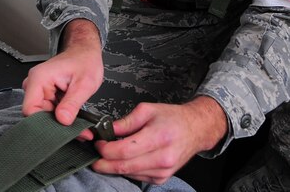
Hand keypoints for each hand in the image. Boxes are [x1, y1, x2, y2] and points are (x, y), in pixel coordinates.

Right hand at [22, 19, 102, 125]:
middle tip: (77, 128)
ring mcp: (39, 89)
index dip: (44, 123)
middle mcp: (35, 84)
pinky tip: (73, 116)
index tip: (61, 129)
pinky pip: (49, 111)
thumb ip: (73, 102)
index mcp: (39, 78)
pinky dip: (62, 116)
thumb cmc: (85, 60)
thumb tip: (63, 120)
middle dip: (56, 124)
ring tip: (78, 120)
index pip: (30, 110)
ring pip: (44, 115)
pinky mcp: (45, 94)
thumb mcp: (85, 83)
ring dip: (60, 121)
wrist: (85, 52)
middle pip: (37, 115)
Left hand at [91, 96, 227, 183]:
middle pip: (124, 166)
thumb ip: (125, 122)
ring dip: (114, 167)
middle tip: (95, 155)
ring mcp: (163, 171)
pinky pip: (137, 177)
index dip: (105, 149)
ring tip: (110, 154)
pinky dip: (127, 170)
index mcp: (159, 137)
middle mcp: (162, 157)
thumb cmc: (173, 118)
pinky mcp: (161, 178)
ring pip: (129, 174)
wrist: (195, 129)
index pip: (124, 151)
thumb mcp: (147, 110)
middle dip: (104, 162)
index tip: (98, 143)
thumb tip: (106, 130)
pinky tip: (126, 160)